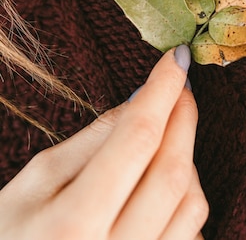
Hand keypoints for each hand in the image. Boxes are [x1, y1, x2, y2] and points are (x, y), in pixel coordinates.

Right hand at [0, 46, 207, 238]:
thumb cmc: (13, 234)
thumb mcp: (38, 180)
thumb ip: (93, 139)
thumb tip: (143, 99)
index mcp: (75, 222)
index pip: (137, 138)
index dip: (162, 90)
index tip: (176, 59)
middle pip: (171, 170)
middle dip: (183, 117)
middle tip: (181, 86)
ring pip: (191, 204)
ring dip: (187, 158)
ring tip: (165, 137)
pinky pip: (193, 235)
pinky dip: (186, 199)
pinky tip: (162, 182)